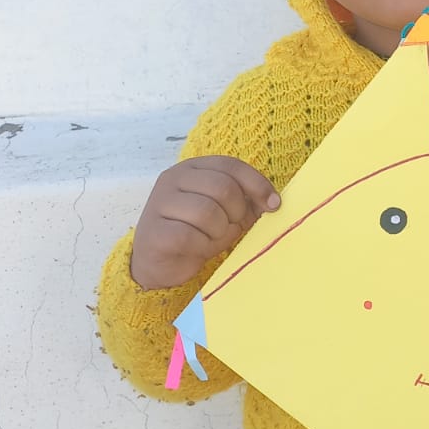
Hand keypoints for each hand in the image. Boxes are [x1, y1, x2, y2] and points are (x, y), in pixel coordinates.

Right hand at [130, 156, 280, 289]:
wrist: (159, 263)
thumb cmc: (196, 233)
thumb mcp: (225, 214)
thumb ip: (246, 202)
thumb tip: (273, 201)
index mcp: (192, 169)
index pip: (230, 165)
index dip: (256, 184)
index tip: (274, 205)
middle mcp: (173, 180)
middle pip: (222, 188)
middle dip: (236, 213)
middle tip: (231, 228)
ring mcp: (159, 203)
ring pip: (207, 212)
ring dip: (219, 232)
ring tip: (211, 239)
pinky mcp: (154, 232)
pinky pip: (190, 236)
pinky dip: (202, 246)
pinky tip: (197, 249)